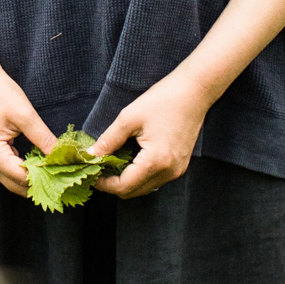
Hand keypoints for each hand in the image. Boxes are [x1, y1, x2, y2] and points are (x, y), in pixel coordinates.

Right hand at [0, 67, 57, 196]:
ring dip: (34, 179)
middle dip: (41, 183)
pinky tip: (42, 165)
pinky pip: (9, 172)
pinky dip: (25, 172)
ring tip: (56, 172)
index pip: (22, 177)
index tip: (67, 174)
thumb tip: (63, 157)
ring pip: (13, 182)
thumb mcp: (25, 115)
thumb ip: (44, 139)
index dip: (45, 178)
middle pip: (17, 185)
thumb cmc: (0, 94)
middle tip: (65, 178)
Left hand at [90, 72, 213, 198]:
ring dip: (126, 181)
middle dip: (113, 184)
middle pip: (134, 192)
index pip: (124, 186)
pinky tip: (129, 161)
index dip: (103, 184)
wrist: (194, 91)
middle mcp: (169, 172)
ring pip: (145, 188)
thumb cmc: (162, 100)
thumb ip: (108, 140)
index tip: (89, 172)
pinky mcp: (180, 165)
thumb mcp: (129, 118)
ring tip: (110, 164)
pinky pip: (155, 179)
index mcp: (156, 162)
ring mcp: (177, 170)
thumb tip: (89, 156)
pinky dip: (139, 176)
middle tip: (97, 168)